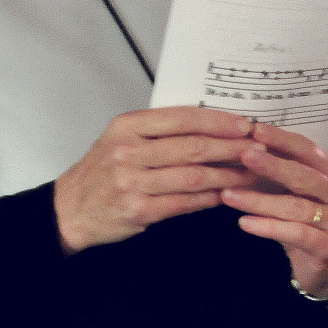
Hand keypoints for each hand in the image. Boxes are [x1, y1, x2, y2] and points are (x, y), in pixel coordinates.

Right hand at [54, 106, 260, 254]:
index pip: (182, 118)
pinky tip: (225, 194)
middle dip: (230, 147)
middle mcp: (129, 151)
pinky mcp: (139, 209)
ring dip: (227, 174)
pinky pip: (184, 202)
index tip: (244, 124)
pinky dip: (209, 198)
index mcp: (127, 126)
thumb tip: (208, 125)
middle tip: (257, 147)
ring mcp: (133, 181)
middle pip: (192, 146)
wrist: (69, 209)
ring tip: (251, 173)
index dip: (217, 120)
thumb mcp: (121, 138)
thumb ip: (157, 130)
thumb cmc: (101, 171)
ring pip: (193, 175)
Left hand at [221, 123, 327, 299]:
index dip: (281, 139)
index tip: (254, 129)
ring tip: (228, 195)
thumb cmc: (300, 218)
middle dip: (271, 164)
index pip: (305, 148)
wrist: (324, 266)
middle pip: (303, 175)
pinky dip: (269, 227)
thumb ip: (270, 170)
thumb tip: (238, 146)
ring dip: (259, 200)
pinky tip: (244, 223)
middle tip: (243, 155)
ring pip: (295, 206)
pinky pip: (297, 234)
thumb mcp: (286, 190)